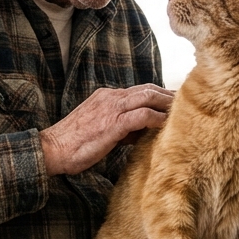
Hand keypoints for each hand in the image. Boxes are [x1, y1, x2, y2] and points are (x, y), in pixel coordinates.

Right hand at [40, 84, 172, 174]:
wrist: (52, 149)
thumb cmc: (73, 144)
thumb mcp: (99, 130)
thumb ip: (121, 127)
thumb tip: (140, 132)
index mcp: (106, 97)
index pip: (139, 90)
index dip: (158, 94)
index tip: (173, 101)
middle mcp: (110, 97)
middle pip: (148, 89)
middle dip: (168, 95)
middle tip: (186, 102)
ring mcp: (112, 108)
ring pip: (148, 97)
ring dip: (167, 103)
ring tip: (184, 111)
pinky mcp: (113, 123)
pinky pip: (143, 115)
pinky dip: (158, 117)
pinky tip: (168, 124)